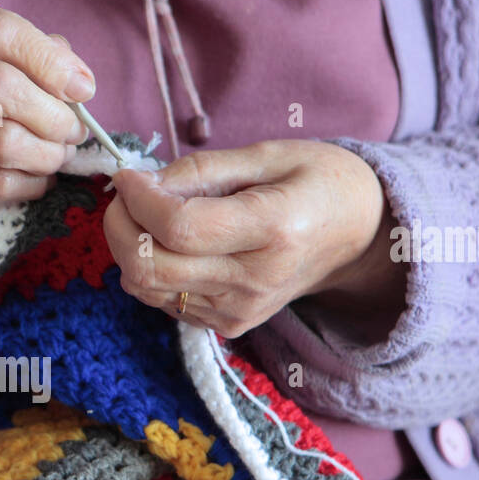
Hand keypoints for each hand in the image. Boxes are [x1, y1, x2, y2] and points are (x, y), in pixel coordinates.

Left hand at [103, 139, 404, 338]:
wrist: (358, 237)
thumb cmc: (317, 183)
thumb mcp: (269, 154)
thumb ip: (202, 169)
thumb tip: (142, 183)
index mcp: (272, 230)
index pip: (179, 228)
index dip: (138, 201)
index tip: (127, 175)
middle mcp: (254, 279)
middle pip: (151, 267)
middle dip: (119, 226)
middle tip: (124, 195)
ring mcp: (239, 310)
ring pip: (147, 288)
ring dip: (127, 249)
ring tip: (143, 214)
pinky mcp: (227, 325)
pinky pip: (162, 300)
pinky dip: (149, 269)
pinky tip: (168, 243)